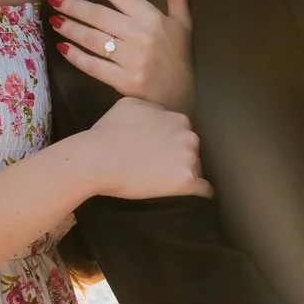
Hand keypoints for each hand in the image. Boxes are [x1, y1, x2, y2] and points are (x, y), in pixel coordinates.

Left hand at [53, 0, 192, 111]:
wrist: (180, 99)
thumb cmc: (178, 56)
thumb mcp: (183, 20)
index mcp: (152, 17)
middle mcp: (140, 34)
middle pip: (98, 14)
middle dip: (72, 5)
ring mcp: (131, 59)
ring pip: (92, 38)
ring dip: (70, 28)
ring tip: (54, 20)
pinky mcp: (123, 81)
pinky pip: (92, 65)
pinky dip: (75, 56)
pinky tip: (62, 48)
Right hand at [78, 95, 212, 200]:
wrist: (99, 159)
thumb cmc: (108, 133)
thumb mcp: (130, 105)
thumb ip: (152, 109)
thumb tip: (157, 115)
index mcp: (178, 118)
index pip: (182, 133)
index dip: (171, 143)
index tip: (160, 152)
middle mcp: (188, 135)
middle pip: (191, 150)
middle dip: (179, 157)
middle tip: (161, 168)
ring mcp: (189, 158)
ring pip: (196, 169)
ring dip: (185, 174)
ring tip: (168, 183)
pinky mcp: (186, 181)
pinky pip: (204, 189)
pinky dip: (200, 193)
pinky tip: (195, 197)